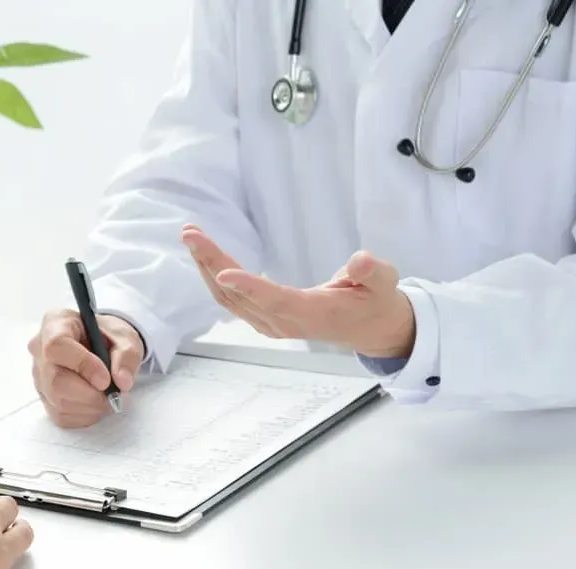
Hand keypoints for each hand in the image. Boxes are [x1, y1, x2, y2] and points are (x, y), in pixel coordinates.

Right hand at [28, 309, 144, 427]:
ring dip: (91, 406)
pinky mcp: (44, 397)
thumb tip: (122, 382)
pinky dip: (85, 415)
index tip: (106, 379)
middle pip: (56, 380)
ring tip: (108, 395)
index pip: (57, 346)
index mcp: (56, 323)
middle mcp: (39, 349)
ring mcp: (39, 375)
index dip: (82, 365)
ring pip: (59, 401)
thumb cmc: (108, 337)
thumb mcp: (125, 337)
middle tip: (114, 394)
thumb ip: (127, 355)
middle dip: (91, 394)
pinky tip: (96, 402)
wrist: (102, 347)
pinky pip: (62, 415)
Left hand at [182, 225, 415, 357]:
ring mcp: (270, 323)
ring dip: (206, 266)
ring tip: (191, 236)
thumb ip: (372, 272)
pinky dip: (213, 275)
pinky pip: (231, 299)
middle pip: (240, 295)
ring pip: (228, 298)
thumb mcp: (384, 282)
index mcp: (311, 313)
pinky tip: (204, 255)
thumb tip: (360, 261)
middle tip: (191, 233)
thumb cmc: (374, 300)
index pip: (275, 299)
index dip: (249, 286)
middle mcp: (283, 322)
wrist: (367, 328)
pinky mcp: (263, 318)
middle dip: (212, 262)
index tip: (223, 272)